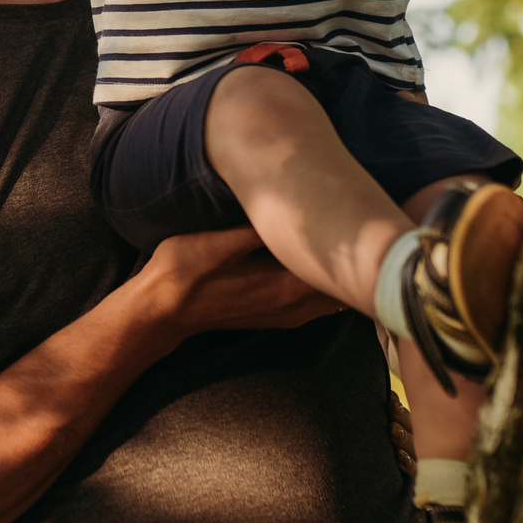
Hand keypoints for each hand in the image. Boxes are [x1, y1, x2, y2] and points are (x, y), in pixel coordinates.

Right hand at [134, 225, 340, 338]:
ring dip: (339, 271)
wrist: (162, 309)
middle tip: (354, 218)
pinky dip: (325, 282)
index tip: (360, 216)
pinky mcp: (278, 316)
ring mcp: (287, 315)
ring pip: (333, 296)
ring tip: (340, 236)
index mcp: (286, 285)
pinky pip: (317, 301)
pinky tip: (315, 260)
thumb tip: (295, 206)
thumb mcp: (221, 239)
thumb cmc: (185, 269)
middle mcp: (295, 306)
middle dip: (353, 256)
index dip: (354, 243)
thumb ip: (261, 227)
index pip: (341, 270)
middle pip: (344, 286)